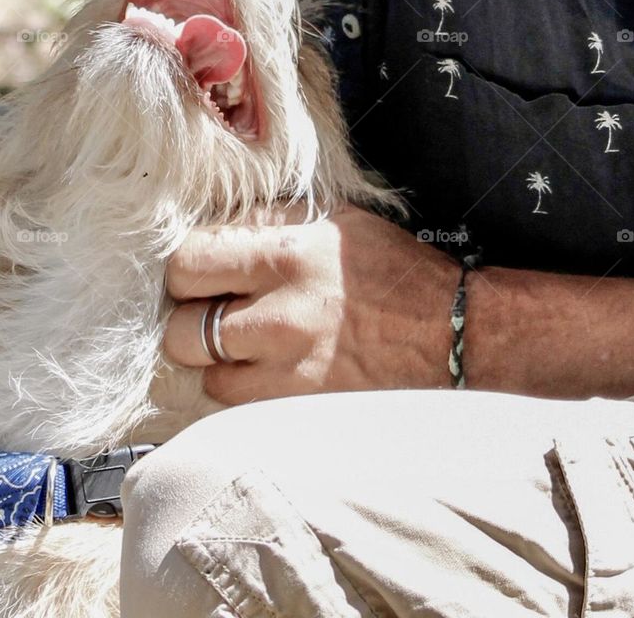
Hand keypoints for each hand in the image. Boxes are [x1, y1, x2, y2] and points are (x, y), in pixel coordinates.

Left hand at [163, 204, 459, 403]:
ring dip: (220, 361)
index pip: (188, 264)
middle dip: (190, 319)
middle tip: (214, 310)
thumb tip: (214, 228)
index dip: (185, 268)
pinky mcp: (302, 412)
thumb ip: (268, 221)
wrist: (453, 334)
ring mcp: (289, 374)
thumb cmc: (392, 271)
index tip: (200, 272)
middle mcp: (281, 319)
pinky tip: (271, 371)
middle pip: (181, 331)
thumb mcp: (334, 221)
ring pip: (208, 377)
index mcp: (286, 258)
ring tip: (249, 344)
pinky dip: (247, 392)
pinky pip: (243, 408)